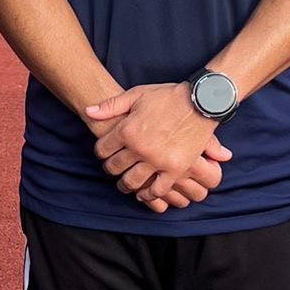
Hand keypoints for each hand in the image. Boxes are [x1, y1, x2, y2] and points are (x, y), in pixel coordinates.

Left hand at [84, 83, 232, 206]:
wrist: (201, 101)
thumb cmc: (168, 96)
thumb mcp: (136, 95)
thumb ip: (111, 106)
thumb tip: (88, 112)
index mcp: (127, 130)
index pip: (102, 150)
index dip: (101, 152)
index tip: (106, 153)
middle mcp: (139, 148)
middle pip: (114, 167)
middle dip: (111, 169)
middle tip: (114, 169)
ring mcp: (157, 161)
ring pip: (132, 181)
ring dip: (126, 185)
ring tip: (126, 184)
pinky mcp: (175, 169)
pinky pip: (157, 190)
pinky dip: (149, 194)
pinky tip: (145, 193)